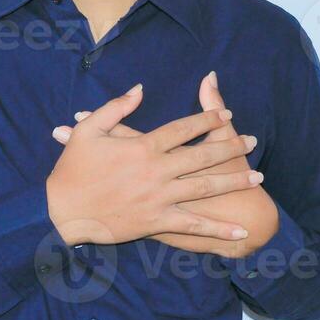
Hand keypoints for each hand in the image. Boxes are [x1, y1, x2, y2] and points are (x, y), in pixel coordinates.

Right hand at [44, 82, 261, 246]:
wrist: (61, 212)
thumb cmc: (72, 170)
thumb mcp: (88, 130)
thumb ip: (116, 107)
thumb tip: (140, 89)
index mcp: (142, 146)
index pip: (184, 128)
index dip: (207, 118)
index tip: (227, 114)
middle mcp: (156, 170)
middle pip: (203, 154)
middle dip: (231, 147)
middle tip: (253, 141)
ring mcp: (158, 197)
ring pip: (205, 187)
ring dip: (233, 181)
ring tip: (257, 177)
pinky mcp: (156, 222)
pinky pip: (193, 225)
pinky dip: (218, 229)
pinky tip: (240, 231)